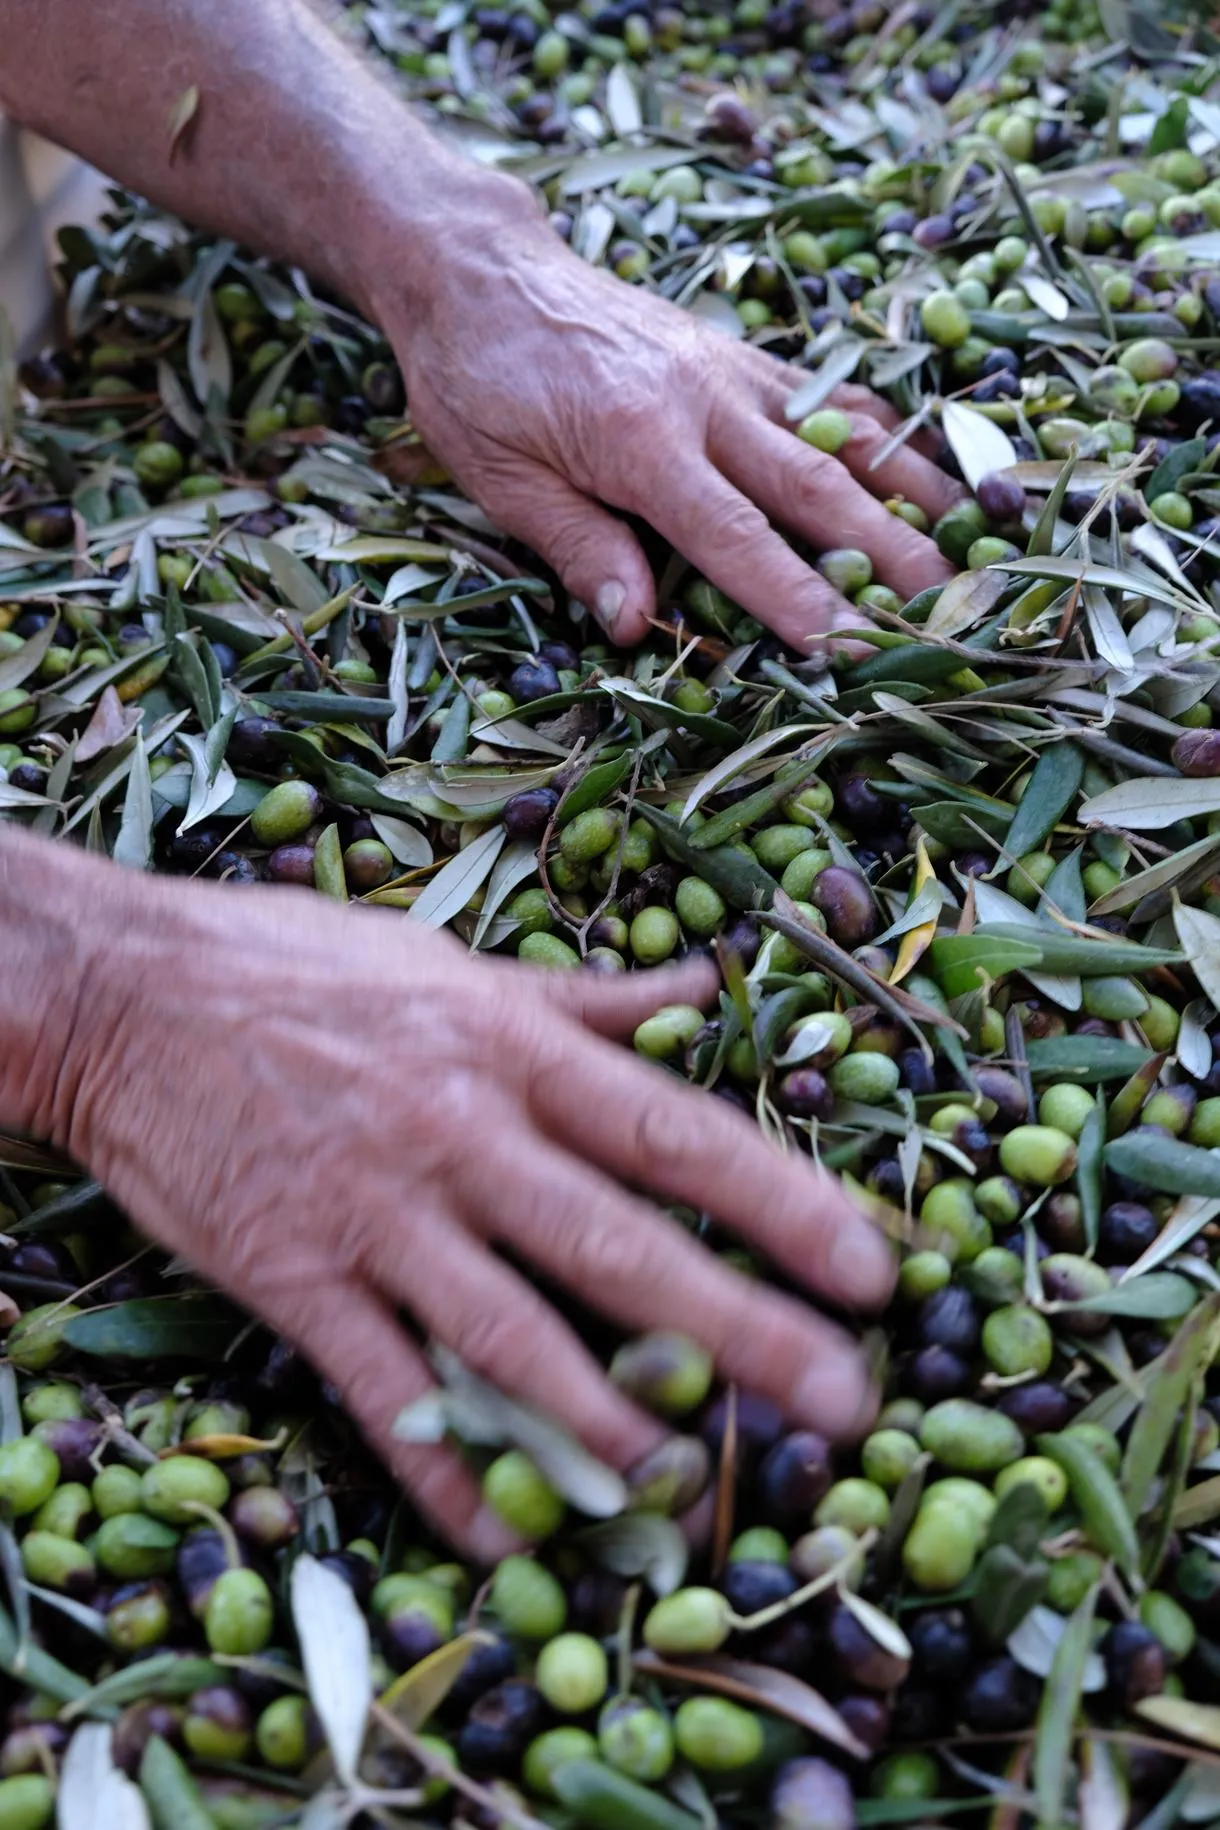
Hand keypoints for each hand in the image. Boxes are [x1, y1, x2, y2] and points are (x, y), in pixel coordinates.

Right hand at [56, 870, 894, 1558]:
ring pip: (509, 1333)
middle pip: (618, 1244)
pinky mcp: (294, 1276)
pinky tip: (508, 1531)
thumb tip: (703, 990)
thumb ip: (583, 998)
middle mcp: (460, 1134)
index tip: (872, 1267)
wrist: (122, 992)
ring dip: (607, 1419)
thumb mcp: (453, 964)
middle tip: (843, 1403)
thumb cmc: (299, 968)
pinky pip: (383, 1387)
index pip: (673, 1130)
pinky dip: (443, 1466)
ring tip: (692, 1486)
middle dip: (739, 1328)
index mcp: (510, 1049)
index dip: (781, 1202)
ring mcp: (376, 1212)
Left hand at [375, 208, 962, 649]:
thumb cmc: (477, 383)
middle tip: (946, 609)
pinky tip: (924, 466)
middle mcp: (702, 401)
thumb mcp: (500, 481)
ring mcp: (730, 370)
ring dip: (912, 488)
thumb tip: (637, 625)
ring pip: (842, 432)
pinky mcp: (738, 354)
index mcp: (639, 443)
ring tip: (974, 537)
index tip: (848, 646)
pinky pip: (826, 395)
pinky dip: (882, 432)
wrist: (480, 269)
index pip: (735, 536)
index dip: (796, 595)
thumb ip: (577, 549)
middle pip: (816, 486)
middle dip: (888, 553)